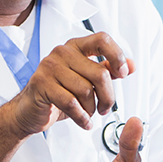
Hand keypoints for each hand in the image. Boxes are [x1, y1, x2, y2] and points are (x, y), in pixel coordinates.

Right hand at [9, 32, 136, 136]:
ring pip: (86, 90)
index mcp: (75, 47)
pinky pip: (71, 103)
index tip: (123, 73)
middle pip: (99, 73)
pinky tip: (83, 121)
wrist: (30, 110)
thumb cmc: (59, 93)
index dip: (117, 56)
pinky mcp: (42, 85)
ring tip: (88, 113)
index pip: (102, 40)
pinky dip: (81, 117)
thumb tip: (131, 65)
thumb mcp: (86, 80)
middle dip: (107, 96)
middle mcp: (62, 53)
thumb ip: (108, 70)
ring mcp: (50, 67)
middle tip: (105, 107)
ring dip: (92, 108)